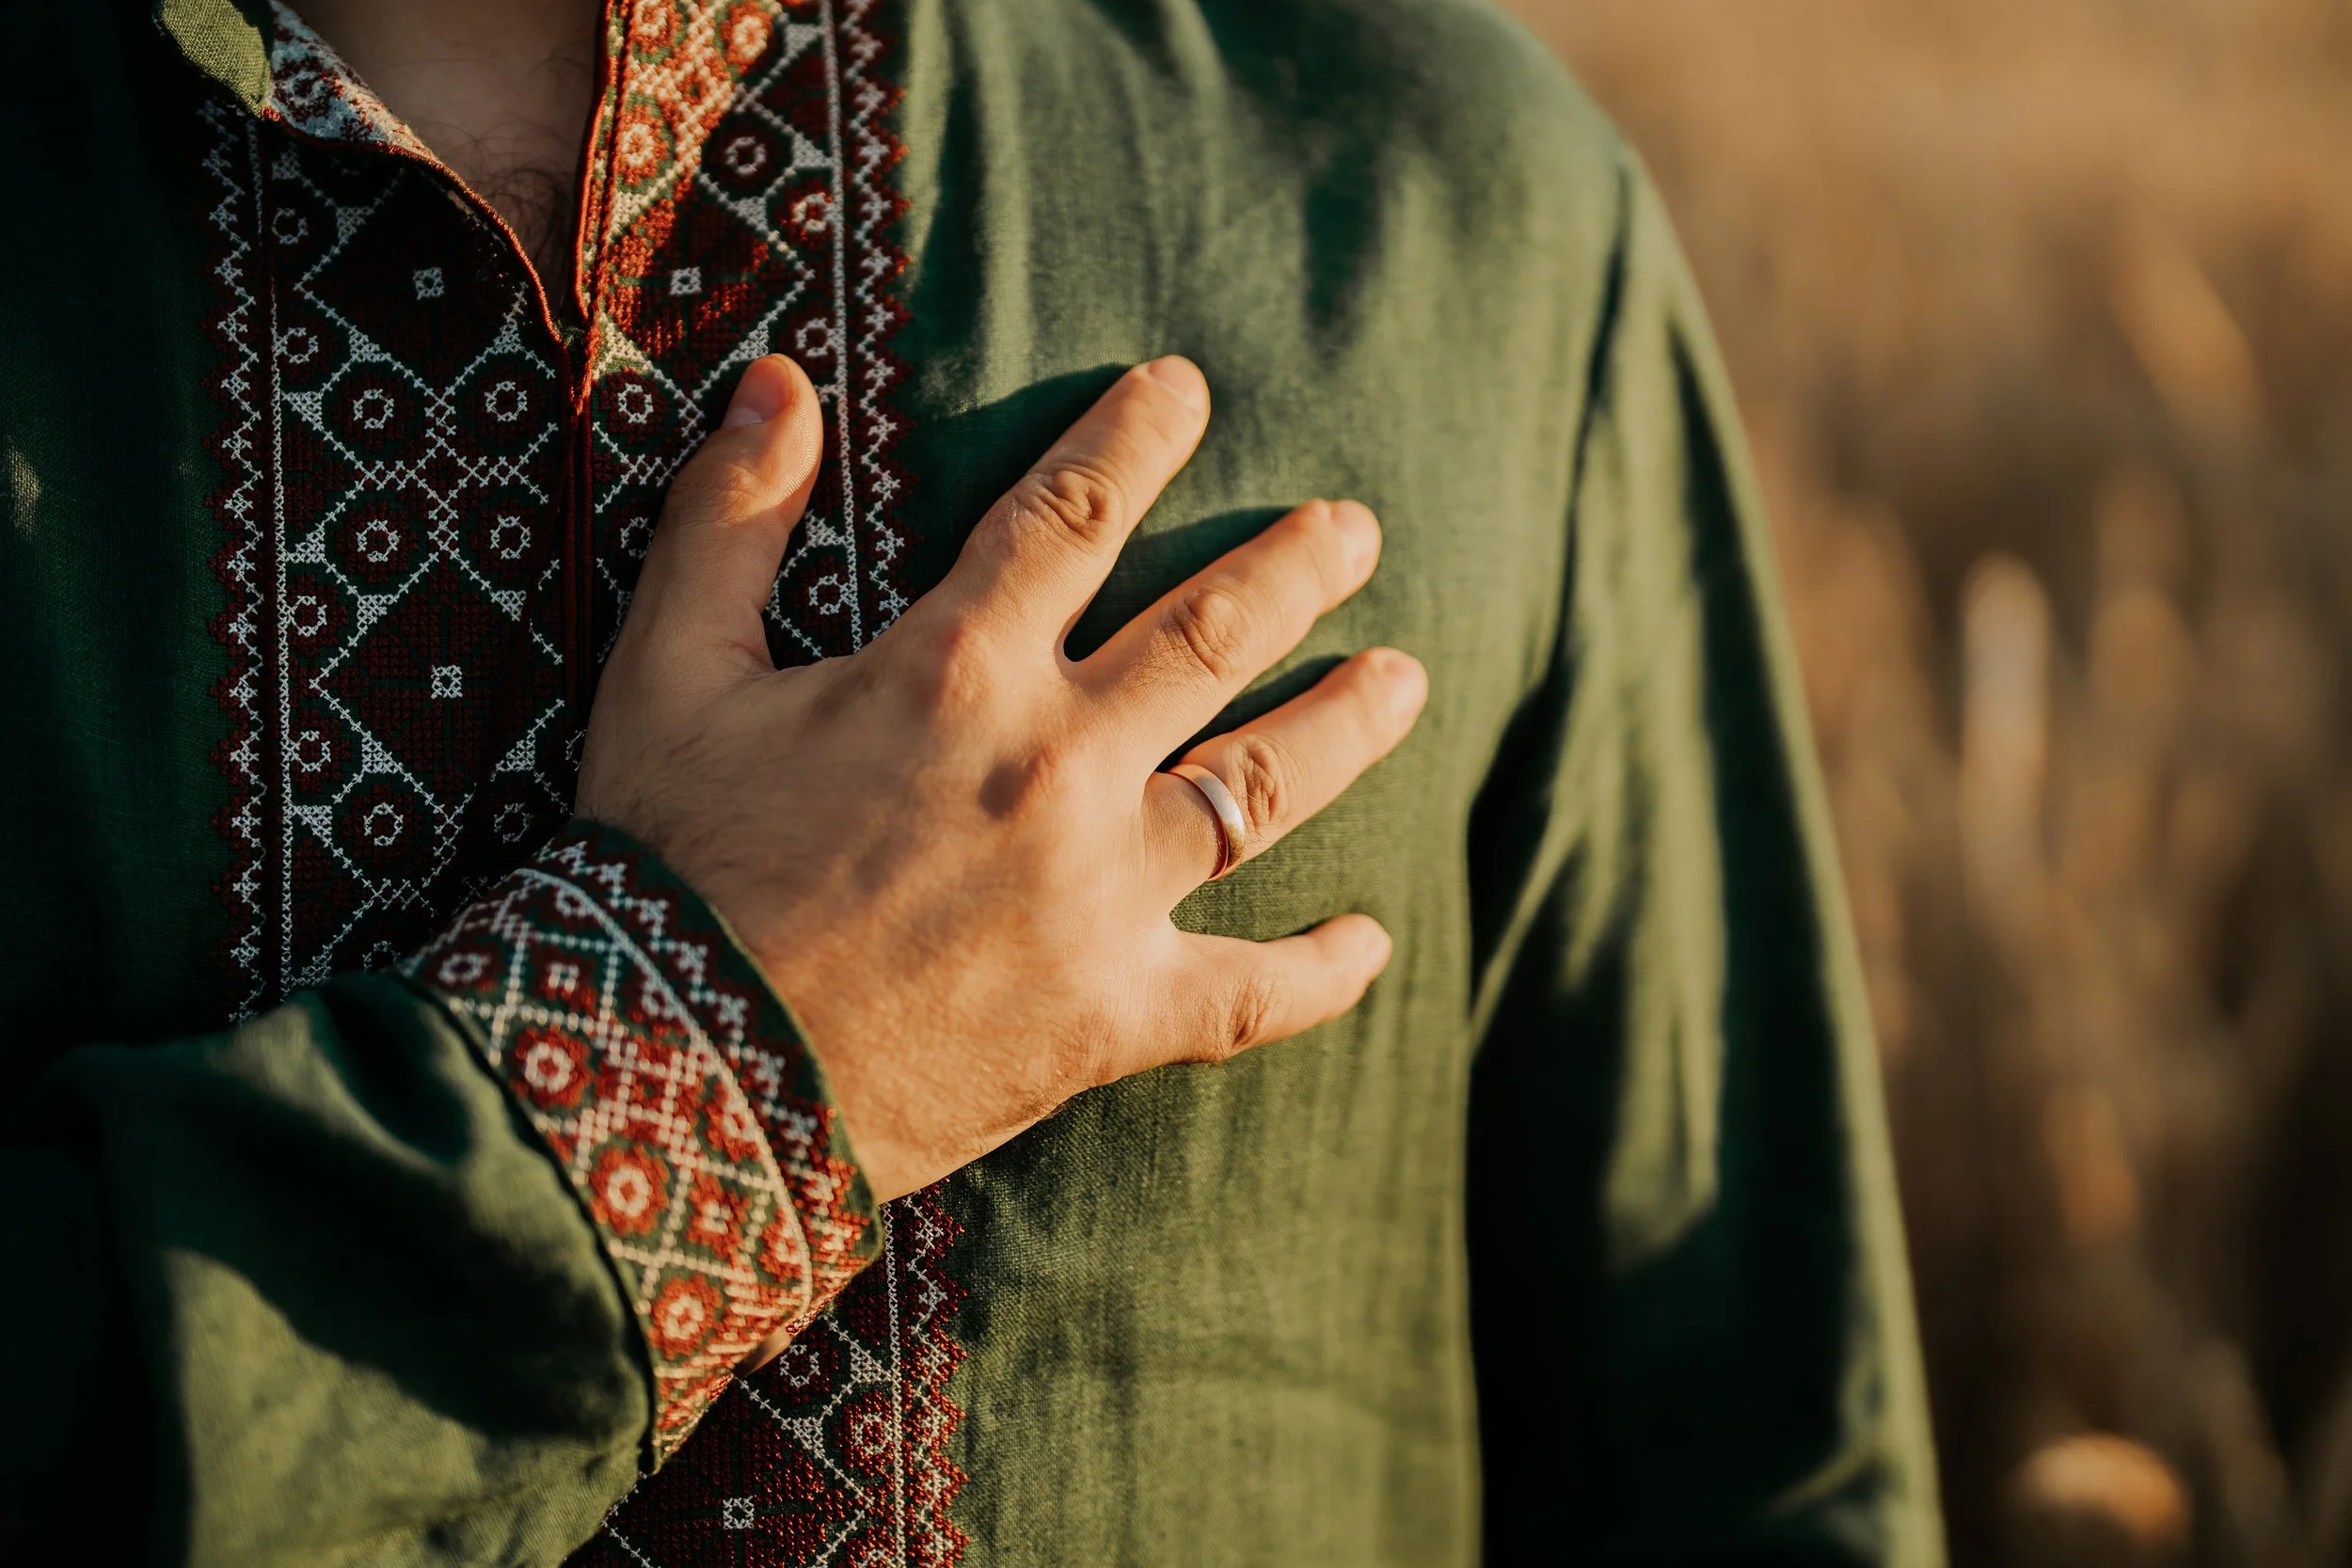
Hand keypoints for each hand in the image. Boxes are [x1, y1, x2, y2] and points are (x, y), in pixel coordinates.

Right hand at [578, 354, 1425, 1206]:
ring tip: (1408, 677)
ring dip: (1343, 723)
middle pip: (1210, 637)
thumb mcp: (666, 673)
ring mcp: (1101, 896)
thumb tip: (776, 379)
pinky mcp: (1113, 1017)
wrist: (681, 1077)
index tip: (1187, 390)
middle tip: (1353, 529)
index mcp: (955, 672)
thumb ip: (730, 521)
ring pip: (1260, 786)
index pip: (1071, 515)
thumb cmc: (669, 868)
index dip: (1134, 438)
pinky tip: (1375, 942)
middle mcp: (1056, 767)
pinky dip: (1319, 973)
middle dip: (1292, 568)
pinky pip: (1250, 995)